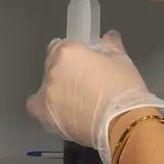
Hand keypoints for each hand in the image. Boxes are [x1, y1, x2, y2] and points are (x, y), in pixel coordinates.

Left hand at [27, 31, 163, 163]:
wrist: (123, 125)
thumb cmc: (124, 91)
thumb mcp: (122, 62)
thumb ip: (111, 46)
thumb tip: (109, 38)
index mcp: (68, 52)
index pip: (60, 45)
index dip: (72, 54)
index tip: (81, 61)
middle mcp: (53, 71)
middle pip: (53, 67)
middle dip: (66, 73)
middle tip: (85, 84)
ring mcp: (47, 95)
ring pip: (46, 88)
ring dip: (58, 92)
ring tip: (78, 103)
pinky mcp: (46, 117)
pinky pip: (39, 109)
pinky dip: (48, 110)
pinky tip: (64, 115)